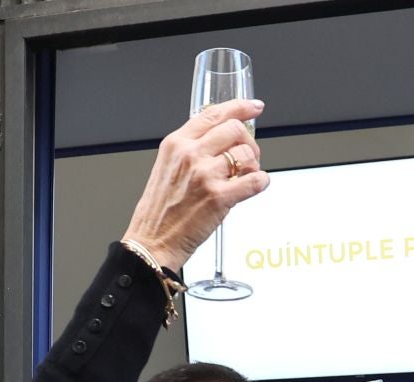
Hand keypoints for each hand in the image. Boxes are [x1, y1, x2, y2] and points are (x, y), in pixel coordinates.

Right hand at [121, 99, 269, 272]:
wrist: (152, 242)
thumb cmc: (159, 211)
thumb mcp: (167, 168)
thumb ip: (190, 150)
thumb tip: (220, 141)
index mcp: (176, 143)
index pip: (212, 113)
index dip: (239, 107)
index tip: (253, 108)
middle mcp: (190, 154)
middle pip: (234, 129)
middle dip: (248, 142)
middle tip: (248, 156)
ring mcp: (205, 175)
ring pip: (247, 155)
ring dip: (254, 165)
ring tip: (246, 177)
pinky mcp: (219, 197)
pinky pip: (254, 181)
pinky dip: (261, 183)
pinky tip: (255, 186)